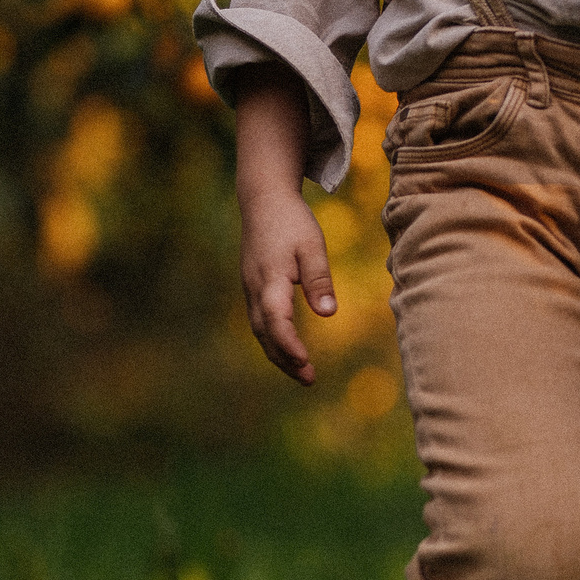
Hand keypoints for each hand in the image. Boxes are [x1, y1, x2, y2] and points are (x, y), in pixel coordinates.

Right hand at [240, 185, 335, 385]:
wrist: (263, 199)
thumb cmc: (291, 221)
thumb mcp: (312, 245)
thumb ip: (319, 279)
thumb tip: (329, 313)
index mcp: (270, 279)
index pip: (276, 320)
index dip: (289, 344)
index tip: (305, 362)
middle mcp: (255, 289)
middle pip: (265, 334)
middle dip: (285, 360)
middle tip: (309, 379)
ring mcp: (250, 289)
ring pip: (260, 330)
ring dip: (279, 353)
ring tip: (303, 372)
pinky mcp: (253, 287)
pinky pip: (259, 321)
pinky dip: (273, 339)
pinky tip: (289, 348)